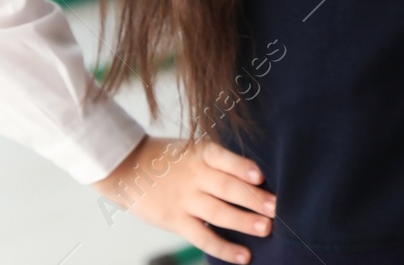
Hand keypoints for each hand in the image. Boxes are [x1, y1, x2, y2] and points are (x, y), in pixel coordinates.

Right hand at [91, 135, 276, 264]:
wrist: (126, 168)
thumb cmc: (168, 158)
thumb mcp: (192, 149)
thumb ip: (219, 161)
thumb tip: (257, 178)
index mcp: (201, 154)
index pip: (224, 159)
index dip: (242, 167)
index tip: (261, 176)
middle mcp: (194, 176)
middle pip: (227, 188)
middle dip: (254, 199)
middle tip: (276, 208)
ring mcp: (184, 200)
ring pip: (218, 213)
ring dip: (244, 221)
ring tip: (266, 228)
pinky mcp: (175, 221)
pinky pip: (203, 237)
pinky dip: (224, 248)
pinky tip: (244, 255)